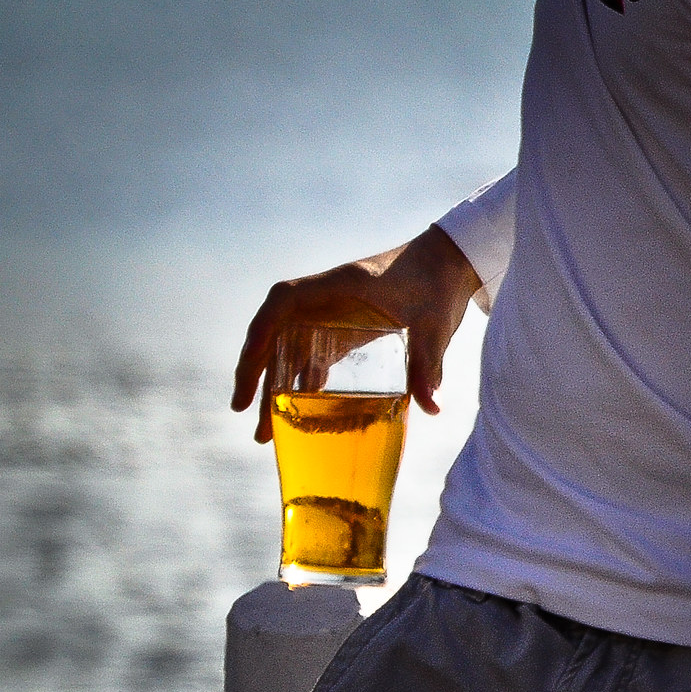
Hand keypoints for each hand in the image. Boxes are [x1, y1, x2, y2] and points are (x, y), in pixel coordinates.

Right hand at [231, 224, 482, 442]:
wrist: (448, 262)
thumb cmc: (438, 284)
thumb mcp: (435, 326)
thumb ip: (430, 365)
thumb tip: (432, 409)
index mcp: (340, 286)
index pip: (283, 302)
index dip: (260, 333)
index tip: (248, 366)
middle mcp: (327, 297)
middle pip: (276, 331)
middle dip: (255, 370)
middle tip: (242, 410)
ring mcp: (332, 311)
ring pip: (289, 347)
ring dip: (274, 383)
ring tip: (265, 428)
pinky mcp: (344, 325)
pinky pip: (311, 352)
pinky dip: (300, 379)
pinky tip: (298, 409)